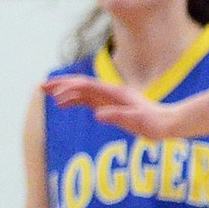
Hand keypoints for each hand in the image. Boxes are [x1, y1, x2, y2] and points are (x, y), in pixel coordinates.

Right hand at [43, 75, 167, 137]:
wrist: (167, 123)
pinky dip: (73, 99)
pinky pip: (87, 99)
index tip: (53, 93)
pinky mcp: (109, 105)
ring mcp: (108, 97)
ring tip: (47, 94)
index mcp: (113, 92)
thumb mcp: (137, 122)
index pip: (85, 86)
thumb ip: (117, 117)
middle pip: (80, 83)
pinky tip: (64, 104)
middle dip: (60, 83)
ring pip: (81, 91)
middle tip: (41, 86)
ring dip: (64, 90)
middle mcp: (108, 92)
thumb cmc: (154, 124)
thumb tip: (97, 115)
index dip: (68, 88)